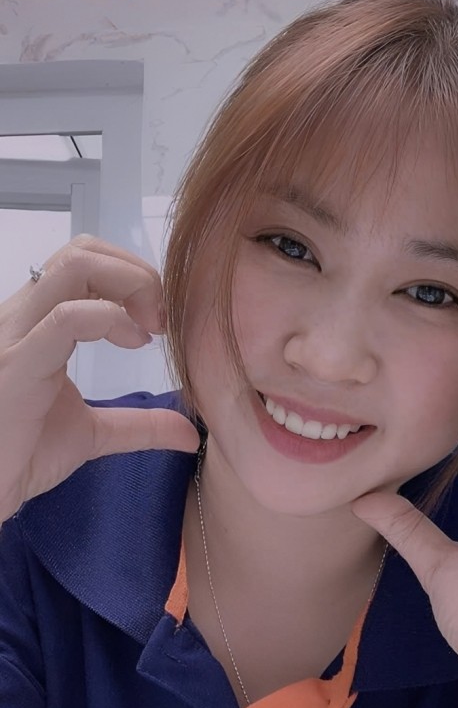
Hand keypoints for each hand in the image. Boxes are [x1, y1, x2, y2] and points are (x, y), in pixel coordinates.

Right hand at [0, 234, 199, 523]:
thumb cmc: (20, 455)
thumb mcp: (94, 435)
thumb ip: (140, 426)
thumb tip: (189, 433)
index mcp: (37, 323)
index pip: (84, 263)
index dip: (132, 277)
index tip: (162, 320)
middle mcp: (24, 317)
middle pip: (83, 251)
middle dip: (137, 273)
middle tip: (163, 319)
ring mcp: (18, 334)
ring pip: (75, 265)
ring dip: (131, 285)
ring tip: (152, 328)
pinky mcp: (18, 363)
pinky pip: (67, 316)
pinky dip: (112, 318)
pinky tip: (135, 343)